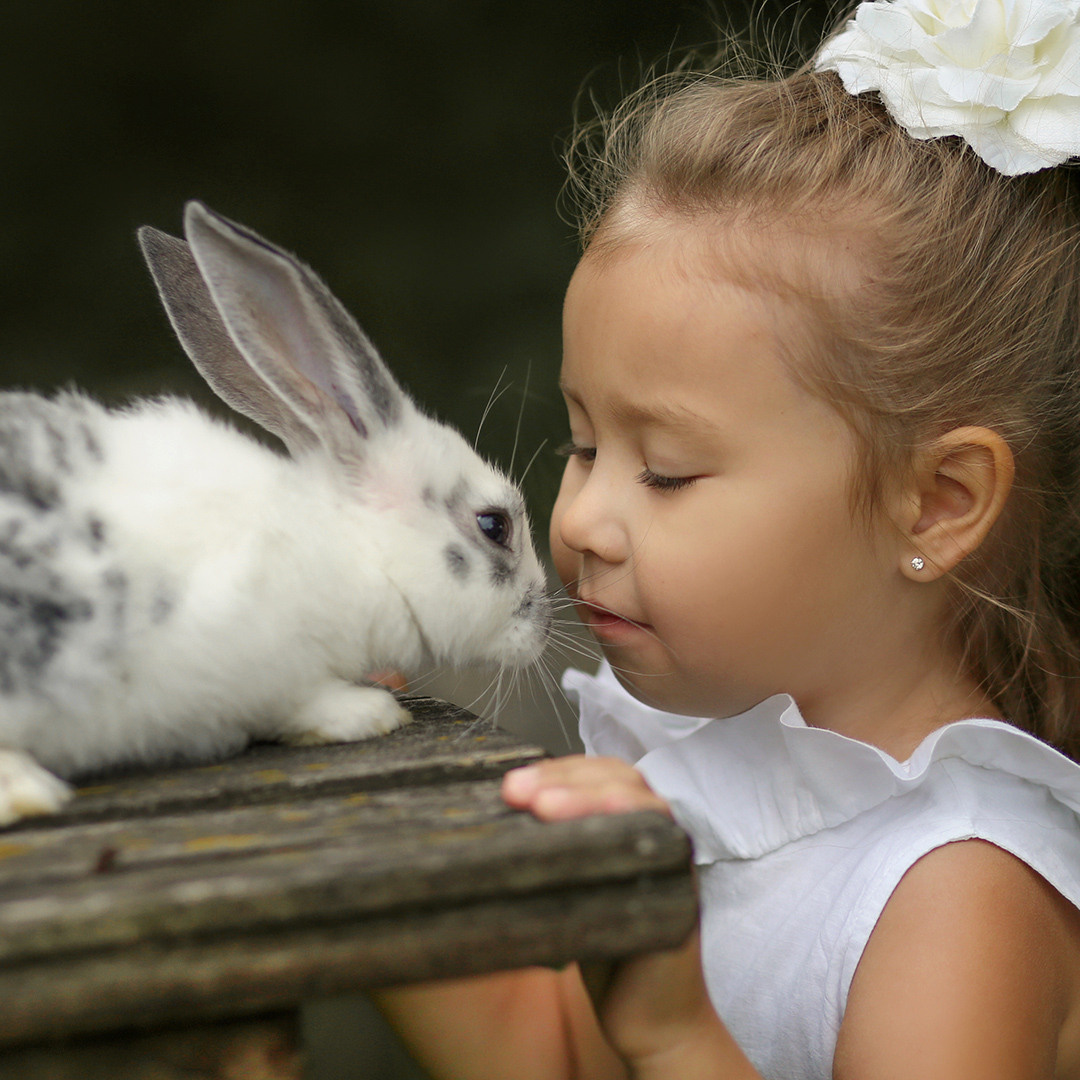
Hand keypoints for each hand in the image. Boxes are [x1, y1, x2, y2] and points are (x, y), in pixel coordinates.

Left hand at [502, 757, 757, 1077]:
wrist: (648, 1022)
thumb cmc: (605, 953)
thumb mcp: (568, 890)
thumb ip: (551, 853)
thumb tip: (493, 823)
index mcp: (626, 824)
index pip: (596, 774)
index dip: (556, 770)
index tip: (511, 783)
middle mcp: (654, 834)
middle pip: (619, 778)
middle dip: (565, 778)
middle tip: (518, 790)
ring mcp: (671, 861)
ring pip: (640, 804)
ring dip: (590, 797)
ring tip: (544, 806)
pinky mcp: (682, 893)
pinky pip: (662, 851)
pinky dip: (630, 831)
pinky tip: (597, 834)